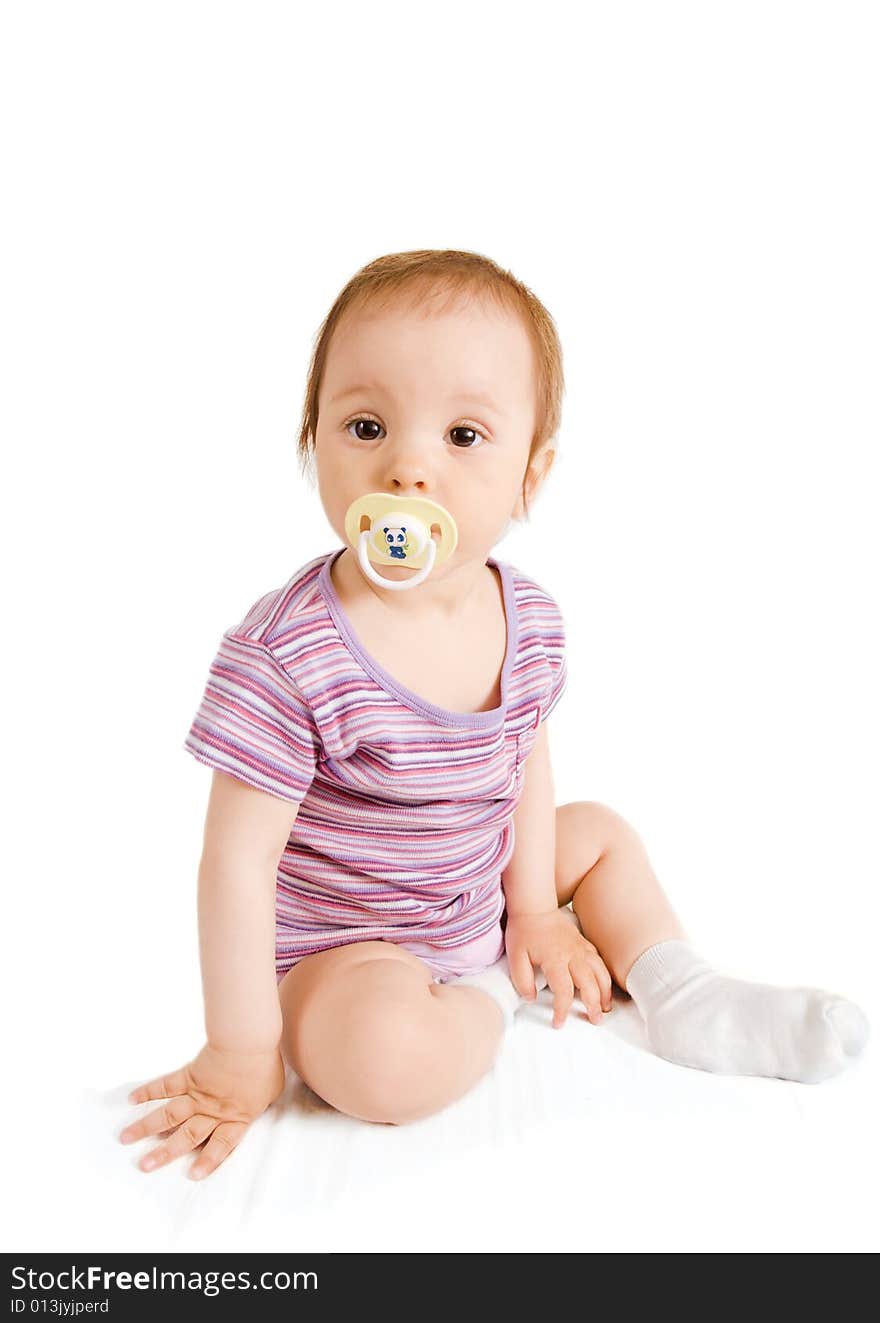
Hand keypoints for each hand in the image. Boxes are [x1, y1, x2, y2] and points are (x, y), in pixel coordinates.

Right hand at [119, 1042, 285, 1179]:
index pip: (221, 1145)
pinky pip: (166, 1085)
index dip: (209, 1160)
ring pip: (169, 1114)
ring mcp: (197, 1094)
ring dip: (146, 1126)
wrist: (249, 1040)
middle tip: (143, 1165)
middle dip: (164, 1153)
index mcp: (237, 1117)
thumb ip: (259, 1103)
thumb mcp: (271, 1091)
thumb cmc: (265, 1064)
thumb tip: (255, 1103)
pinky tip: (132, 1099)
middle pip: (187, 1136)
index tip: (192, 1175)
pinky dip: (148, 1091)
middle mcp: (213, 1110)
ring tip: (125, 1137)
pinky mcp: (188, 1075)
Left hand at [504, 910, 613, 1028]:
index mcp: (555, 960)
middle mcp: (572, 955)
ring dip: (605, 992)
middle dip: (594, 1005)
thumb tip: (531, 998)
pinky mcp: (584, 943)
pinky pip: (600, 962)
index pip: (564, 992)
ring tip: (605, 1008)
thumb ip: (522, 980)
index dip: (562, 1010)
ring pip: (600, 973)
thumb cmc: (524, 931)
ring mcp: (581, 949)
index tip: (558, 1022)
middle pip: (590, 984)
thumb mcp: (515, 957)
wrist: (534, 907)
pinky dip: (605, 976)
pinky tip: (604, 985)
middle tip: (595, 1020)